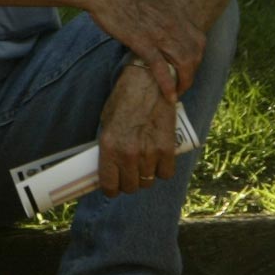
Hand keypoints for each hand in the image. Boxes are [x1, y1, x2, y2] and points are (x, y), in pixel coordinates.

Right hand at [84, 0, 204, 99]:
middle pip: (194, 55)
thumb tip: (159, 31)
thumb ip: (160, 19)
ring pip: (183, 63)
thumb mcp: (150, 6)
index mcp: (175, 15)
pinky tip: (169, 95)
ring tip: (177, 93)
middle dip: (191, 75)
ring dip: (184, 83)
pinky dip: (167, 84)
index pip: (199, 41)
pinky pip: (160, 67)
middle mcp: (173, 24)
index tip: (188, 68)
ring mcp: (159, 33)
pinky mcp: (142, 42)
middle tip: (182, 86)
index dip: (197, 58)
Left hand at [97, 64, 178, 194]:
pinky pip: (166, 173)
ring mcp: (149, 152)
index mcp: (108, 147)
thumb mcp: (106, 123)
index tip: (113, 187)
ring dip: (145, 177)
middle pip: (131, 186)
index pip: (109, 184)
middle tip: (129, 174)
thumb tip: (108, 166)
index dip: (111, 190)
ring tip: (143, 164)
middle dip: (129, 183)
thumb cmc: (124, 101)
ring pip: (148, 181)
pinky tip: (158, 161)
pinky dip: (163, 170)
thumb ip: (108, 146)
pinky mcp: (168, 149)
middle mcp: (128, 153)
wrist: (148, 84)